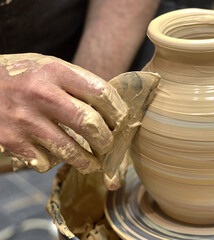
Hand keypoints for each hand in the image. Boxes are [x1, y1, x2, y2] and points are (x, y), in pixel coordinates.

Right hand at [0, 53, 126, 173]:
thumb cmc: (21, 77)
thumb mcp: (48, 67)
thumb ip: (77, 84)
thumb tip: (112, 108)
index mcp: (55, 71)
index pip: (100, 92)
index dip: (118, 111)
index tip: (122, 122)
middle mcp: (40, 94)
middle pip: (90, 124)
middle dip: (107, 140)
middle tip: (109, 145)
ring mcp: (24, 119)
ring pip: (70, 150)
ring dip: (87, 161)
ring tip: (93, 163)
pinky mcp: (10, 140)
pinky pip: (45, 161)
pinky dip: (54, 162)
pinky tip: (54, 155)